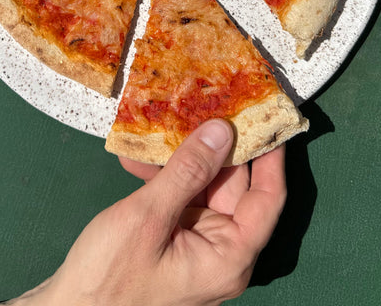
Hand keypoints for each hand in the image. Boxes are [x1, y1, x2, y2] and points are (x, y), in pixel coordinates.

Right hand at [13, 120, 285, 305]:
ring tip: (154, 129)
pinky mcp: (175, 243)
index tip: (264, 112)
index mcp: (230, 256)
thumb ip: (188, 171)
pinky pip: (179, 200)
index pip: (268, 197)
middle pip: (233, 187)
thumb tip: (223, 130)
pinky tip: (135, 159)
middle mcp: (222, 252)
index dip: (269, 154)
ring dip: (178, 160)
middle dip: (212, 146)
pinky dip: (161, 179)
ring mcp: (198, 247)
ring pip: (202, 188)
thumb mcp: (148, 217)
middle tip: (198, 103)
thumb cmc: (111, 277)